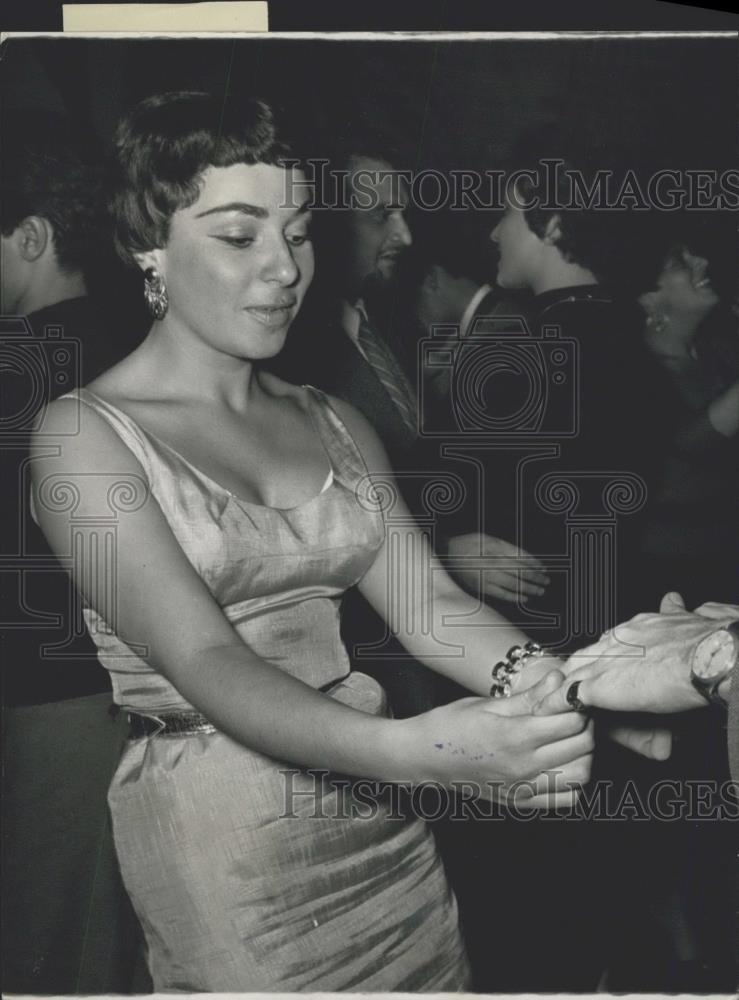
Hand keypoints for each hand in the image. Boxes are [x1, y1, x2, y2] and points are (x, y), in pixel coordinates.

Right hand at [406, 671, 592, 810]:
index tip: (570, 699)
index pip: (571, 722)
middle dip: (584, 727)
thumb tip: (560, 680)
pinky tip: (560, 764)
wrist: (423, 757)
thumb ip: (530, 696)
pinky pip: (566, 799)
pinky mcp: (521, 803)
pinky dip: (573, 781)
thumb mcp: (489, 704)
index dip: (577, 707)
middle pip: (582, 747)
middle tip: (572, 716)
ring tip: (567, 739)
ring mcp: (524, 788)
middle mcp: (524, 766)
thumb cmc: (451, 725)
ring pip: (581, 776)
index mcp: (515, 735)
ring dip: (582, 755)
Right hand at [445, 533, 548, 602]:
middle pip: (520, 571)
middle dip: (536, 577)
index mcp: (494, 546)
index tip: (544, 569)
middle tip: (546, 582)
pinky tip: (524, 598)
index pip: (521, 557)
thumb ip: (505, 547)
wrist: (445, 554)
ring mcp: (486, 575)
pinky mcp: (480, 586)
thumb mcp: (487, 537)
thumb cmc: (468, 544)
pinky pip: (500, 594)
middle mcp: (492, 561)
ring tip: (540, 591)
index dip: (535, 564)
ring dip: (529, 588)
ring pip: (513, 584)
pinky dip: (514, 597)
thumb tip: (526, 559)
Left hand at [536, 596, 734, 715]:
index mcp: (638, 626)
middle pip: (584, 654)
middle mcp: (618, 640)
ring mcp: (607, 663)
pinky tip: (550, 712)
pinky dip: (559, 704)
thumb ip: (675, 609)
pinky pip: (570, 696)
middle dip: (575, 667)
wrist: (710, 655)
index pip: (610, 639)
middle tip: (562, 681)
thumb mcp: (687, 616)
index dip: (601, 652)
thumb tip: (673, 597)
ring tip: (548, 699)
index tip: (598, 661)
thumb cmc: (709, 641)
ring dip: (561, 685)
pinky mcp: (602, 686)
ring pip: (573, 672)